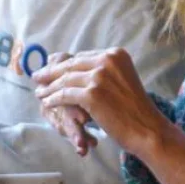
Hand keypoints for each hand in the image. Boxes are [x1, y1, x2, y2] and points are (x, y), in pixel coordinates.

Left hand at [32, 49, 167, 154]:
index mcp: (116, 54)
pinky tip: (46, 102)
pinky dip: (53, 98)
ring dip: (49, 87)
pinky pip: (65, 94)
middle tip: (37, 77)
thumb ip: (102, 72)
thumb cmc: (135, 110)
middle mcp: (107, 60)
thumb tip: (74, 66)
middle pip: (71, 65)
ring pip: (65, 80)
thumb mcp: (121, 81)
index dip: (63, 64)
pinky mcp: (92, 94)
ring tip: (39, 92)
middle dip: (51, 72)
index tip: (50, 68)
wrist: (147, 129)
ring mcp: (99, 77)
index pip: (82, 57)